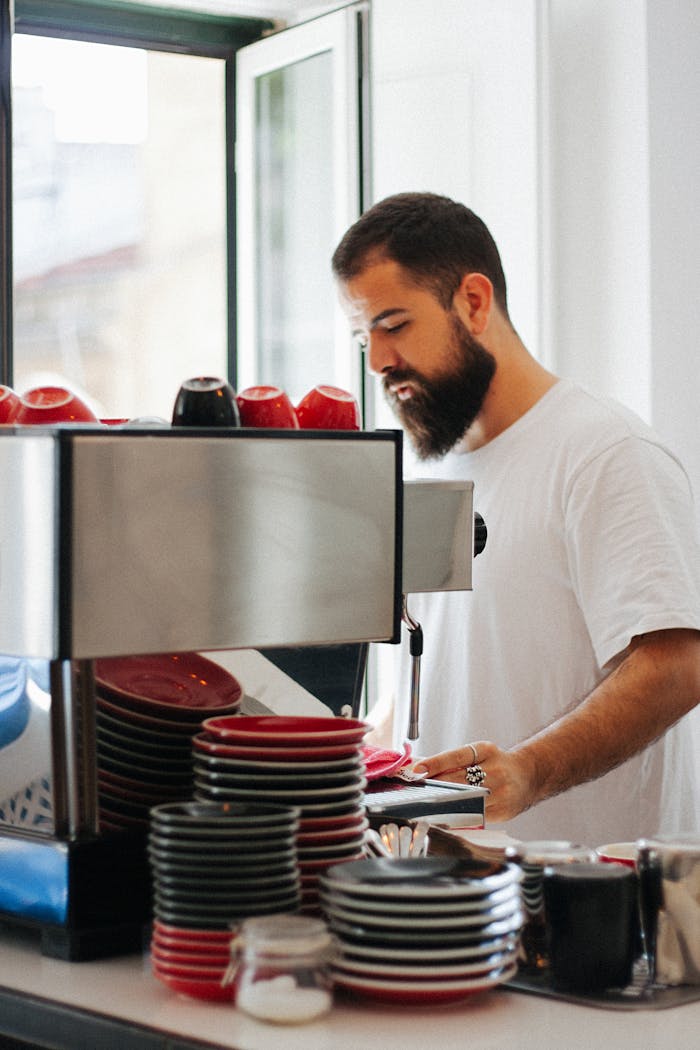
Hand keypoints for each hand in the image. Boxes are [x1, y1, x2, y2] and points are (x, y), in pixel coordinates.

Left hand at [412, 741, 535, 822]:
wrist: (528, 775)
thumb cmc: (495, 763)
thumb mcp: (478, 754)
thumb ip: (450, 761)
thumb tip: (418, 767)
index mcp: (487, 751)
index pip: (456, 756)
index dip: (435, 763)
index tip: (417, 770)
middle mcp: (496, 771)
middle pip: (459, 782)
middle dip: (434, 787)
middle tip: (415, 791)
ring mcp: (501, 793)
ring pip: (466, 802)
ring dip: (443, 804)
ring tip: (425, 805)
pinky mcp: (503, 812)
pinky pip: (475, 817)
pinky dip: (458, 817)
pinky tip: (445, 816)